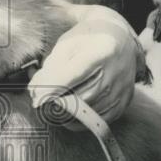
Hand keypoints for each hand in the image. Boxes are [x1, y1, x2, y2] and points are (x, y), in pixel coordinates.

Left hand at [29, 6, 142, 123]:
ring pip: (88, 112)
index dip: (52, 89)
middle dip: (57, 102)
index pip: (74, 76)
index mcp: (101, 52)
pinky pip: (99, 120)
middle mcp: (116, 72)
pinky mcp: (124, 102)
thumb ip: (51, 67)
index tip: (36, 97)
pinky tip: (69, 114)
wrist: (120, 38)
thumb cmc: (88, 40)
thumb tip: (36, 90)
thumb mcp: (67, 44)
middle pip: (81, 97)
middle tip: (41, 100)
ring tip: (53, 104)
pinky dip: (81, 121)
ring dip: (66, 112)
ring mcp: (122, 89)